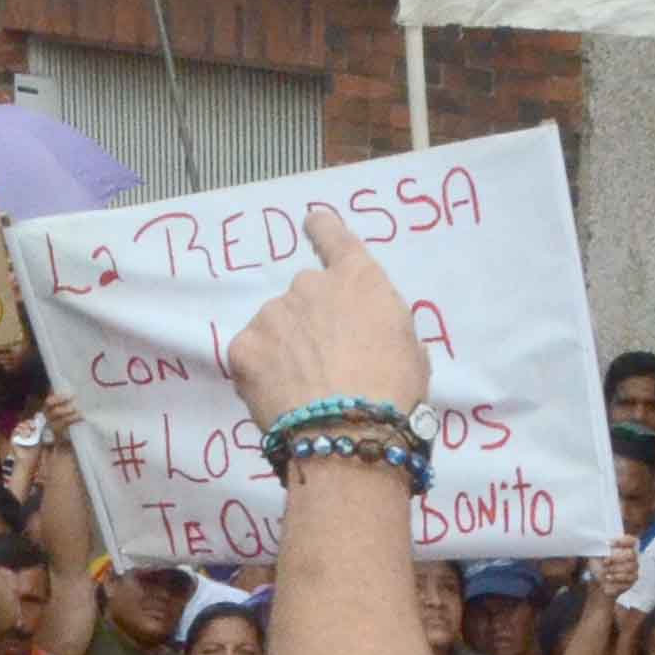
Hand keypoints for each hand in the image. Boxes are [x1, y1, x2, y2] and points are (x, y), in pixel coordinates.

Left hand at [221, 205, 428, 430]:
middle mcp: (310, 285)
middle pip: (304, 296)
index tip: (312, 222)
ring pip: (275, 328)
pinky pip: (251, 358)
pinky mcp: (243, 347)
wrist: (350, 432)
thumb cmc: (395, 393)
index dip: (322, 229)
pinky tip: (280, 399)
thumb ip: (384, 328)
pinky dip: (260, 375)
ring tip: (304, 390)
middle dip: (310, 323)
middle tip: (324, 364)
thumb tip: (371, 339)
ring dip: (284, 350)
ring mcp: (272, 314)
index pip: (334, 238)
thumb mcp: (411, 351)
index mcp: (358, 279)